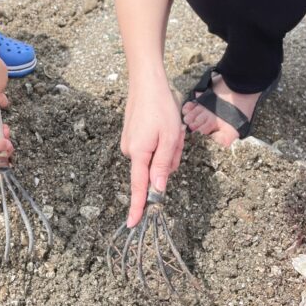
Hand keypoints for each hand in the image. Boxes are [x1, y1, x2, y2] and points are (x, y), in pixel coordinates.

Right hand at [0, 123, 12, 172]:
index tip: (7, 149)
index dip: (8, 158)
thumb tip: (9, 145)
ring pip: (5, 144)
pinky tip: (2, 127)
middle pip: (6, 154)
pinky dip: (3, 132)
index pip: (4, 167)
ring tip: (3, 129)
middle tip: (5, 136)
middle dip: (7, 144)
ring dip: (6, 136)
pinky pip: (1, 138)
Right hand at [121, 78, 185, 226]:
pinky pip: (151, 148)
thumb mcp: (170, 137)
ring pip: (155, 158)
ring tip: (169, 127)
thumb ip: (163, 165)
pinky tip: (162, 124)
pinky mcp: (132, 136)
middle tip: (176, 137)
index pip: (138, 186)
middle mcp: (130, 150)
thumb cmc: (161, 107)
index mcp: (139, 153)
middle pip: (154, 170)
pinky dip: (160, 141)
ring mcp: (129, 143)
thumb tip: (158, 190)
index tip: (132, 223)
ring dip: (167, 148)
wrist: (146, 82)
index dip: (137, 206)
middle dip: (169, 159)